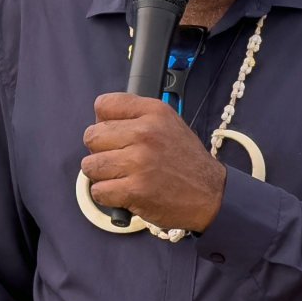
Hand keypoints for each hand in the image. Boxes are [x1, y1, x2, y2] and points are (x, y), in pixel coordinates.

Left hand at [83, 94, 228, 232]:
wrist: (210, 194)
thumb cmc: (185, 160)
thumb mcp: (168, 123)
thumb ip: (136, 115)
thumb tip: (99, 119)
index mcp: (154, 111)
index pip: (104, 105)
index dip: (103, 122)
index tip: (115, 135)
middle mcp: (145, 133)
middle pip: (91, 136)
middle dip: (100, 151)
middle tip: (119, 160)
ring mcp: (139, 162)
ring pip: (90, 165)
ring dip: (101, 175)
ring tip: (121, 177)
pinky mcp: (135, 190)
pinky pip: (98, 191)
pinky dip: (106, 195)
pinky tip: (123, 193)